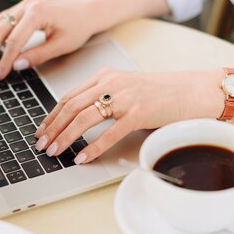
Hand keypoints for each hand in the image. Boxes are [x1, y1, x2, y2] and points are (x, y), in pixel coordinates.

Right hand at [0, 0, 95, 80]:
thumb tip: (16, 66)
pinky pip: (1, 21)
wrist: (86, 12)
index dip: (4, 60)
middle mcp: (27, 5)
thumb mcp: (61, 46)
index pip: (14, 40)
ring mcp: (23, 5)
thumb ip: (37, 56)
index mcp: (38, 12)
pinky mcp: (22, 8)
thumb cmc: (78, 27)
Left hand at [33, 68, 195, 163]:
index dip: (51, 115)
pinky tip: (81, 157)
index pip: (69, 96)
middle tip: (41, 144)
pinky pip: (109, 134)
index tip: (42, 130)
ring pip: (84, 119)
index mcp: (105, 76)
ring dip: (65, 137)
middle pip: (71, 107)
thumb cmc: (161, 93)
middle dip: (52, 128)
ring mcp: (124, 98)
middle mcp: (111, 84)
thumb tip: (80, 119)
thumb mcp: (126, 88)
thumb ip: (104, 97)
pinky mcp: (138, 113)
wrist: (191, 90)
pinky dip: (92, 147)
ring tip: (54, 152)